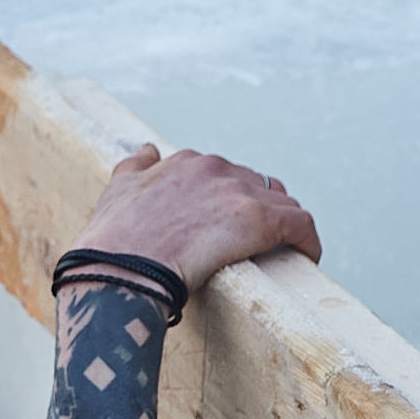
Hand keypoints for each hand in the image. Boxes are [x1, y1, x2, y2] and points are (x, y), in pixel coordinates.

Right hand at [71, 145, 320, 295]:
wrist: (120, 269)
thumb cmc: (112, 242)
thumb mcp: (116, 193)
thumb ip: (134, 168)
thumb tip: (146, 149)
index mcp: (183, 163)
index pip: (222, 174)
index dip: (227, 199)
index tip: (225, 223)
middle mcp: (214, 168)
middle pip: (255, 185)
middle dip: (257, 210)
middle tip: (254, 243)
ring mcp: (238, 191)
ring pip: (281, 202)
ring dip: (284, 225)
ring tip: (282, 251)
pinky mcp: (261, 219)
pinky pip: (301, 224)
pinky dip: (307, 240)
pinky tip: (306, 257)